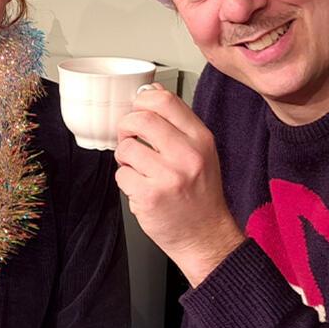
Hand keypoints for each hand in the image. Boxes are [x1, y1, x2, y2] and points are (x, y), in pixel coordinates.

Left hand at [114, 85, 243, 285]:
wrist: (206, 236)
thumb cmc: (201, 195)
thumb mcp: (201, 152)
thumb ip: (177, 122)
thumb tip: (151, 91)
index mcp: (201, 139)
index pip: (165, 100)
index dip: (143, 101)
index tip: (139, 112)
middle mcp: (188, 155)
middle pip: (141, 119)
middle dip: (127, 127)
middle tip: (130, 139)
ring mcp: (169, 176)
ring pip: (126, 148)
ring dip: (125, 157)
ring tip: (138, 168)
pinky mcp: (150, 196)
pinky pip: (122, 174)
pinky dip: (126, 180)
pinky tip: (142, 188)